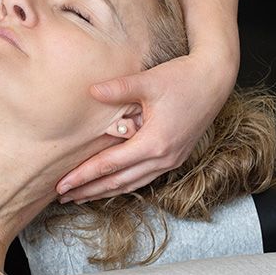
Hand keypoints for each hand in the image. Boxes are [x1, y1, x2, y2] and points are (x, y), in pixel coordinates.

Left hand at [55, 48, 236, 201]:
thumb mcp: (148, 80)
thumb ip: (118, 88)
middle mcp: (163, 158)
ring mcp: (171, 160)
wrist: (214, 80)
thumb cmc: (182, 78)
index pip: (110, 166)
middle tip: (62, 196)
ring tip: (81, 196)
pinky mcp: (175, 156)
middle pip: (118, 182)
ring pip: (132, 184)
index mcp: (154, 142)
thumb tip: (91, 91)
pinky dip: (124, 184)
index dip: (83, 176)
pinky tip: (111, 184)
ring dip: (105, 191)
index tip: (61, 185)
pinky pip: (144, 177)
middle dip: (88, 191)